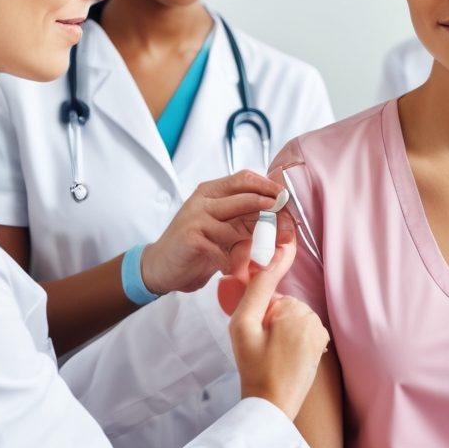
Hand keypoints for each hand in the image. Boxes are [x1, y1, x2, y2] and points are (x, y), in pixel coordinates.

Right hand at [139, 170, 281, 295]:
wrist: (160, 266)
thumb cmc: (196, 246)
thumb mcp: (222, 227)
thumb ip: (243, 218)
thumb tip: (280, 216)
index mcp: (211, 191)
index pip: (244, 178)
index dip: (268, 186)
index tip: (285, 198)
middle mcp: (202, 200)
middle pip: (245, 197)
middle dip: (271, 211)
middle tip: (288, 225)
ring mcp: (195, 218)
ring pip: (236, 227)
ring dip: (250, 246)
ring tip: (257, 257)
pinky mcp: (190, 238)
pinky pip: (222, 250)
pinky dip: (231, 263)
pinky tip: (230, 269)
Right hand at [223, 242, 329, 420]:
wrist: (270, 405)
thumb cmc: (253, 366)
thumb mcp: (243, 324)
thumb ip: (258, 287)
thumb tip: (275, 255)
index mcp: (294, 308)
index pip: (271, 297)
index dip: (258, 315)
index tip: (255, 336)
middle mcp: (312, 317)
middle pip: (284, 308)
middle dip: (271, 323)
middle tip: (260, 348)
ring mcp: (319, 332)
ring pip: (293, 320)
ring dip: (281, 333)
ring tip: (270, 356)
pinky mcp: (321, 346)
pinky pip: (302, 332)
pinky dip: (292, 341)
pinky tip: (282, 359)